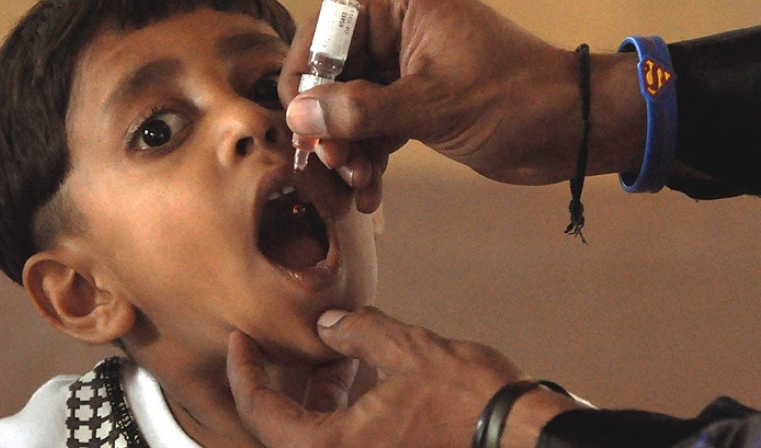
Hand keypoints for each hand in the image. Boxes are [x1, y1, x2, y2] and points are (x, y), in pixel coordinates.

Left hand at [227, 306, 582, 447]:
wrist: (522, 436)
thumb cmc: (470, 400)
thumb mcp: (408, 349)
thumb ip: (358, 332)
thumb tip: (328, 325)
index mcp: (334, 447)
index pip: (263, 415)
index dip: (244, 374)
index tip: (238, 341)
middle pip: (282, 431)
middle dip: (274, 385)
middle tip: (269, 347)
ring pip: (314, 435)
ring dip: (309, 397)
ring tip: (321, 353)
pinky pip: (342, 440)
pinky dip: (337, 410)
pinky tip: (352, 373)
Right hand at [280, 0, 645, 211]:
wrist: (572, 128)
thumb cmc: (513, 100)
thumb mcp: (432, 107)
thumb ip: (360, 110)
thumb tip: (297, 117)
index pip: (324, 29)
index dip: (307, 77)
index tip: (302, 127)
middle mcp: (397, 21)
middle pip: (333, 70)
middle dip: (331, 123)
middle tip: (336, 166)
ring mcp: (406, 60)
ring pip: (350, 102)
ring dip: (349, 146)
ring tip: (359, 185)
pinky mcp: (416, 95)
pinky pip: (374, 121)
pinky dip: (370, 154)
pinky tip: (371, 192)